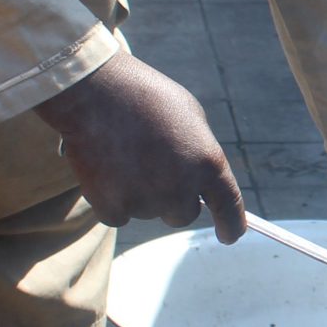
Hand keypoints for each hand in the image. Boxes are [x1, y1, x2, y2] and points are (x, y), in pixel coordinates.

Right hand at [34, 53, 246, 240]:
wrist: (95, 90)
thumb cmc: (145, 96)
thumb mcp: (190, 116)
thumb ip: (198, 152)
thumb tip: (197, 179)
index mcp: (208, 163)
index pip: (229, 207)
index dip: (231, 225)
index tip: (229, 235)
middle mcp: (180, 189)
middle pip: (183, 215)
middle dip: (174, 199)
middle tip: (154, 168)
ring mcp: (145, 201)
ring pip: (148, 211)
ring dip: (140, 193)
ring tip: (125, 155)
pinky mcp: (111, 207)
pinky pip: (118, 215)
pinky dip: (112, 199)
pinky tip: (107, 168)